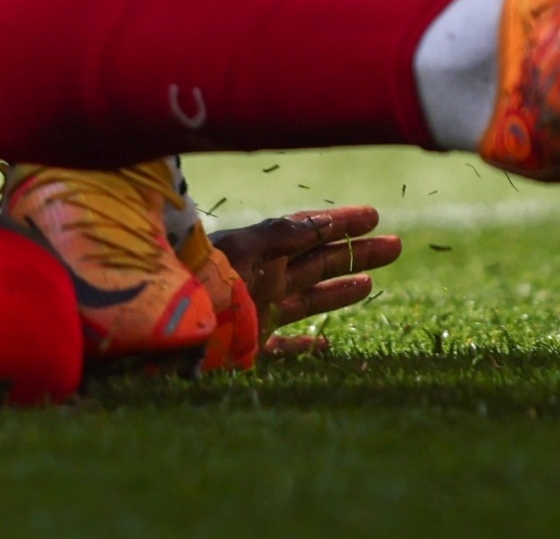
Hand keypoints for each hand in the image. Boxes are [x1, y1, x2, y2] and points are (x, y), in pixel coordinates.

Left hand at [207, 205, 401, 356]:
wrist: (164, 327)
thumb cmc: (202, 282)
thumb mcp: (245, 251)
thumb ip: (281, 236)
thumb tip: (322, 220)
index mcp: (265, 251)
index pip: (311, 230)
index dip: (341, 222)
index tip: (373, 215)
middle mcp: (265, 277)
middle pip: (319, 261)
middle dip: (355, 252)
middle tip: (394, 245)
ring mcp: (259, 310)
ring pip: (309, 296)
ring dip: (340, 288)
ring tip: (371, 282)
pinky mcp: (251, 344)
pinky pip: (286, 344)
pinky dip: (307, 345)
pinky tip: (326, 344)